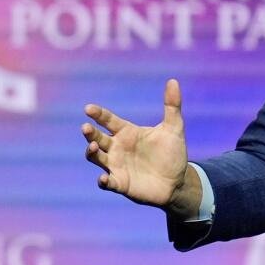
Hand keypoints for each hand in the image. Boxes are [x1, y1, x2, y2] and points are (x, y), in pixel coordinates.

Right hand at [82, 79, 193, 214]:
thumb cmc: (172, 153)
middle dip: (90, 133)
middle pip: (97, 138)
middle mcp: (117, 148)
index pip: (108, 120)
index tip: (89, 108)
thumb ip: (172, 106)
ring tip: (94, 147)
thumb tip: (173, 81)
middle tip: (86, 127)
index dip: (98, 114)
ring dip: (91, 152)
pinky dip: (103, 180)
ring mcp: (116, 166)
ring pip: (96, 157)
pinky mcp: (120, 183)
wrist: (177, 180)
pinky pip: (107, 182)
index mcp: (127, 132)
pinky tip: (104, 178)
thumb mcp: (174, 128)